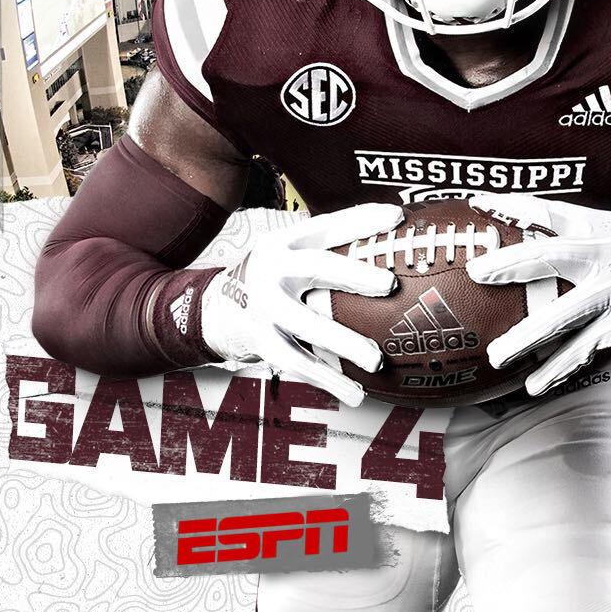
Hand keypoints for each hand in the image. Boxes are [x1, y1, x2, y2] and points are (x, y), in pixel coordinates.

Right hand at [200, 203, 402, 405]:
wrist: (214, 310)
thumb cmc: (272, 281)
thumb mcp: (289, 256)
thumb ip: (327, 251)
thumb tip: (392, 246)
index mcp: (286, 242)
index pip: (327, 226)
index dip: (361, 220)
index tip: (396, 218)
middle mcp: (273, 268)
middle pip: (316, 267)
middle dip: (354, 274)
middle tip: (389, 285)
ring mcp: (263, 305)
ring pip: (307, 324)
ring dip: (344, 342)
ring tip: (376, 360)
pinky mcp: (260, 339)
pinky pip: (297, 362)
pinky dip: (328, 379)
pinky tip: (355, 393)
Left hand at [464, 193, 610, 395]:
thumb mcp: (608, 236)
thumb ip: (568, 232)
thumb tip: (509, 225)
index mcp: (599, 228)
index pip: (551, 212)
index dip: (514, 206)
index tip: (478, 203)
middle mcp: (608, 254)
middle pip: (553, 255)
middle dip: (513, 264)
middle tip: (477, 273)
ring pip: (565, 317)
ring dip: (529, 338)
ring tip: (497, 356)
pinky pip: (582, 350)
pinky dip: (558, 369)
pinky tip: (536, 383)